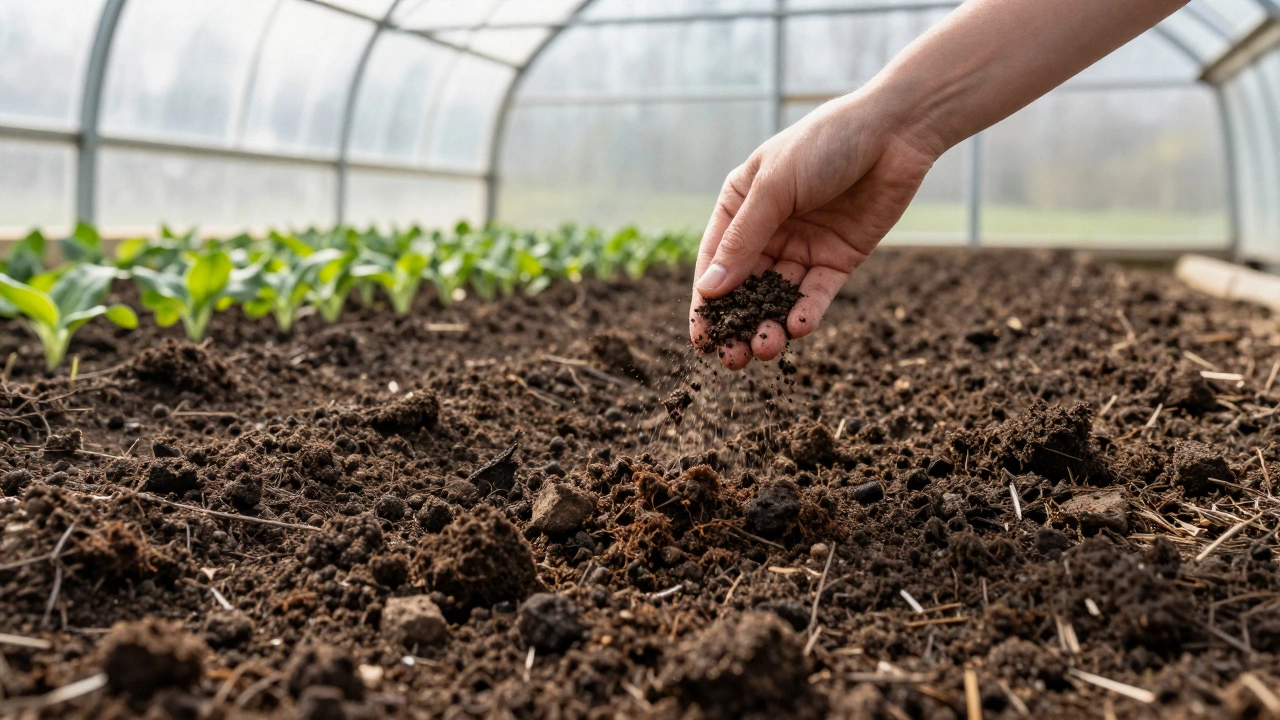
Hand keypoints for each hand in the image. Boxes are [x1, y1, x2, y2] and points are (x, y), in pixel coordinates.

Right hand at [689, 90, 941, 369]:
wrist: (896, 131)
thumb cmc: (826, 143)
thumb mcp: (775, 188)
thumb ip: (743, 240)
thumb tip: (710, 291)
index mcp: (741, 205)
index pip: (714, 261)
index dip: (706, 302)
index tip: (701, 338)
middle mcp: (768, 229)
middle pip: (745, 287)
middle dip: (738, 323)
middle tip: (733, 358)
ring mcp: (802, 246)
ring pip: (779, 297)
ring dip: (770, 324)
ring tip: (766, 348)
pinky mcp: (837, 259)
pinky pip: (816, 294)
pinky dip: (806, 312)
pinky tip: (798, 326)